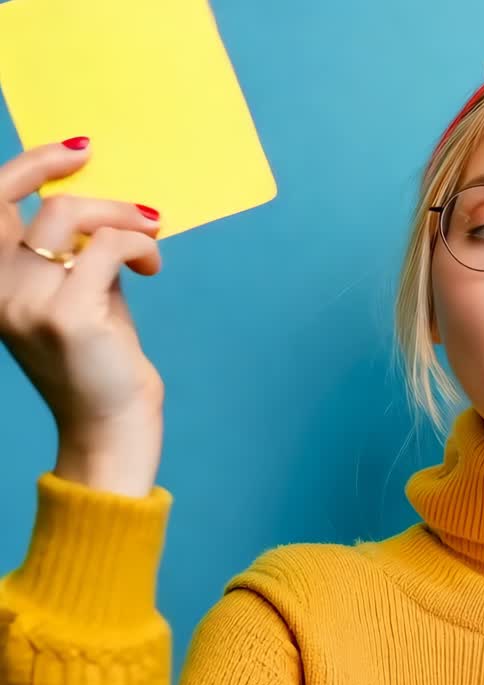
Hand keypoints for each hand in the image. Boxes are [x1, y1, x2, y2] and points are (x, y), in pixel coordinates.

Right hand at [0, 137, 165, 496]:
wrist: (110, 430)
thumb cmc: (103, 367)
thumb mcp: (82, 301)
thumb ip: (80, 258)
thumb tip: (107, 209)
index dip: (28, 165)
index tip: (78, 152)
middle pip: (28, 201)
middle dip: (81, 182)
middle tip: (139, 206)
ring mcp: (27, 304)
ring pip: (72, 217)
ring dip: (125, 218)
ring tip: (152, 238)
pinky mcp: (68, 316)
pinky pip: (108, 247)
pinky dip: (139, 245)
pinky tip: (152, 265)